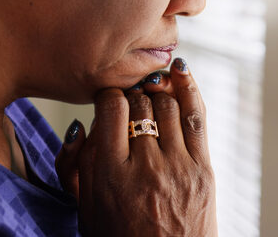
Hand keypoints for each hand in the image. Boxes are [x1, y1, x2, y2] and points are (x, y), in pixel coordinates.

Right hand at [56, 59, 216, 235]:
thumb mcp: (84, 207)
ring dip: (155, 91)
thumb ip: (73, 165)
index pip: (110, 107)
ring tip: (148, 91)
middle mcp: (146, 167)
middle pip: (139, 103)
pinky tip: (178, 71)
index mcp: (111, 175)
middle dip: (131, 95)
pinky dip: (188, 87)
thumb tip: (79, 124)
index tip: (107, 101)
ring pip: (165, 104)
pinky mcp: (203, 169)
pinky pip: (196, 115)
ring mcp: (178, 167)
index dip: (107, 95)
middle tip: (128, 101)